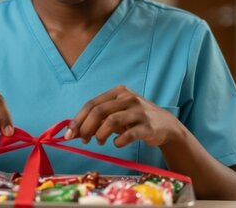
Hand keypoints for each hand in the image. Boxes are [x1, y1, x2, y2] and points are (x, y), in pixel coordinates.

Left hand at [64, 85, 181, 147]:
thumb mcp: (117, 113)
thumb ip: (98, 119)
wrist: (165, 125)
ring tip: (99, 142)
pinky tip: (116, 143)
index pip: (91, 104)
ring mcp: (139, 111)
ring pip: (111, 121)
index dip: (78, 119)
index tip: (69, 134)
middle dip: (86, 127)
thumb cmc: (135, 119)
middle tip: (83, 140)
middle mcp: (128, 98)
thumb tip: (74, 130)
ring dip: (100, 134)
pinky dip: (118, 141)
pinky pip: (129, 134)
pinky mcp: (148, 126)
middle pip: (99, 111)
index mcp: (118, 92)